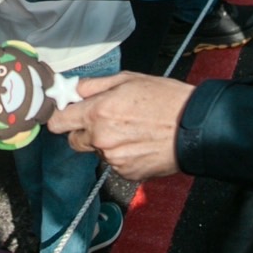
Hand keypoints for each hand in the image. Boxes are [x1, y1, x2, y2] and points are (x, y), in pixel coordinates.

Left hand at [47, 72, 193, 180]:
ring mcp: (113, 159)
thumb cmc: (165, 98)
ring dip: (106, 143)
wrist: (195, 127)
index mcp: (98, 112)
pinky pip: (114, 163)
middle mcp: (101, 139)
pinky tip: (140, 143)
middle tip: (106, 120)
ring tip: (131, 130)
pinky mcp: (126, 173)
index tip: (67, 114)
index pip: (58, 122)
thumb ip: (94, 85)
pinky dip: (122, 155)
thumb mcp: (128, 79)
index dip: (60, 117)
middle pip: (74, 140)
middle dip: (84, 131)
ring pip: (97, 151)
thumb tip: (72, 88)